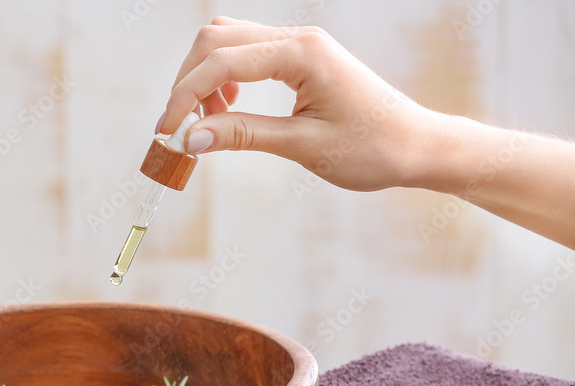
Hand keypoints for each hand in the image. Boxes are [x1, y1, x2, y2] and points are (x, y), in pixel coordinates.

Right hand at [157, 17, 436, 191]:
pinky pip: (247, 53)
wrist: (417, 146)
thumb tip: (192, 138)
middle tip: (181, 129)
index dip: (185, 96)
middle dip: (188, 82)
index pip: (222, 62)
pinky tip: (230, 107)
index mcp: (303, 53)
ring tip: (207, 122)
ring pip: (227, 41)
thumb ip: (244, 135)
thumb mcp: (304, 146)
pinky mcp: (300, 57)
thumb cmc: (372, 148)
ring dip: (204, 77)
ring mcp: (299, 44)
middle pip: (216, 39)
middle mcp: (299, 38)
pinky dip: (224, 77)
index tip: (166, 132)